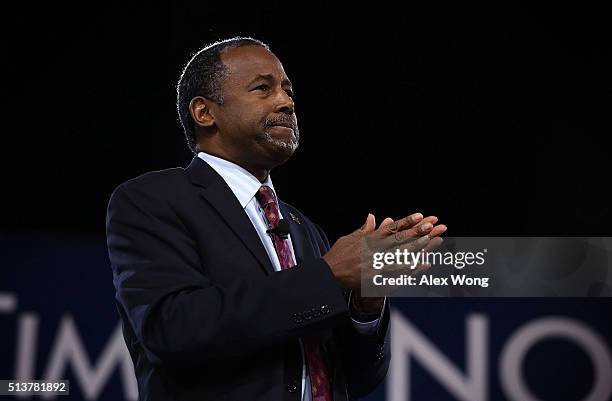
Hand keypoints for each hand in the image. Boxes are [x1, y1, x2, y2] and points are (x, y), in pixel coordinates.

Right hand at [322, 212, 446, 289]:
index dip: (406, 221)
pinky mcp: (375, 277)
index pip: (391, 228)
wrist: (328, 275)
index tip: (420, 216)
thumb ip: (364, 229)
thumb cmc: (338, 256)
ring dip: (416, 247)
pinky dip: (409, 268)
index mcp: (369, 239)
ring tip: (431, 240)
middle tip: (432, 225)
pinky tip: (420, 264)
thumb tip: (372, 217)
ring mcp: (375, 263)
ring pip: (400, 254)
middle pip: (399, 239)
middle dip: (416, 231)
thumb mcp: (349, 238)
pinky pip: (395, 273)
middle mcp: (373, 250)